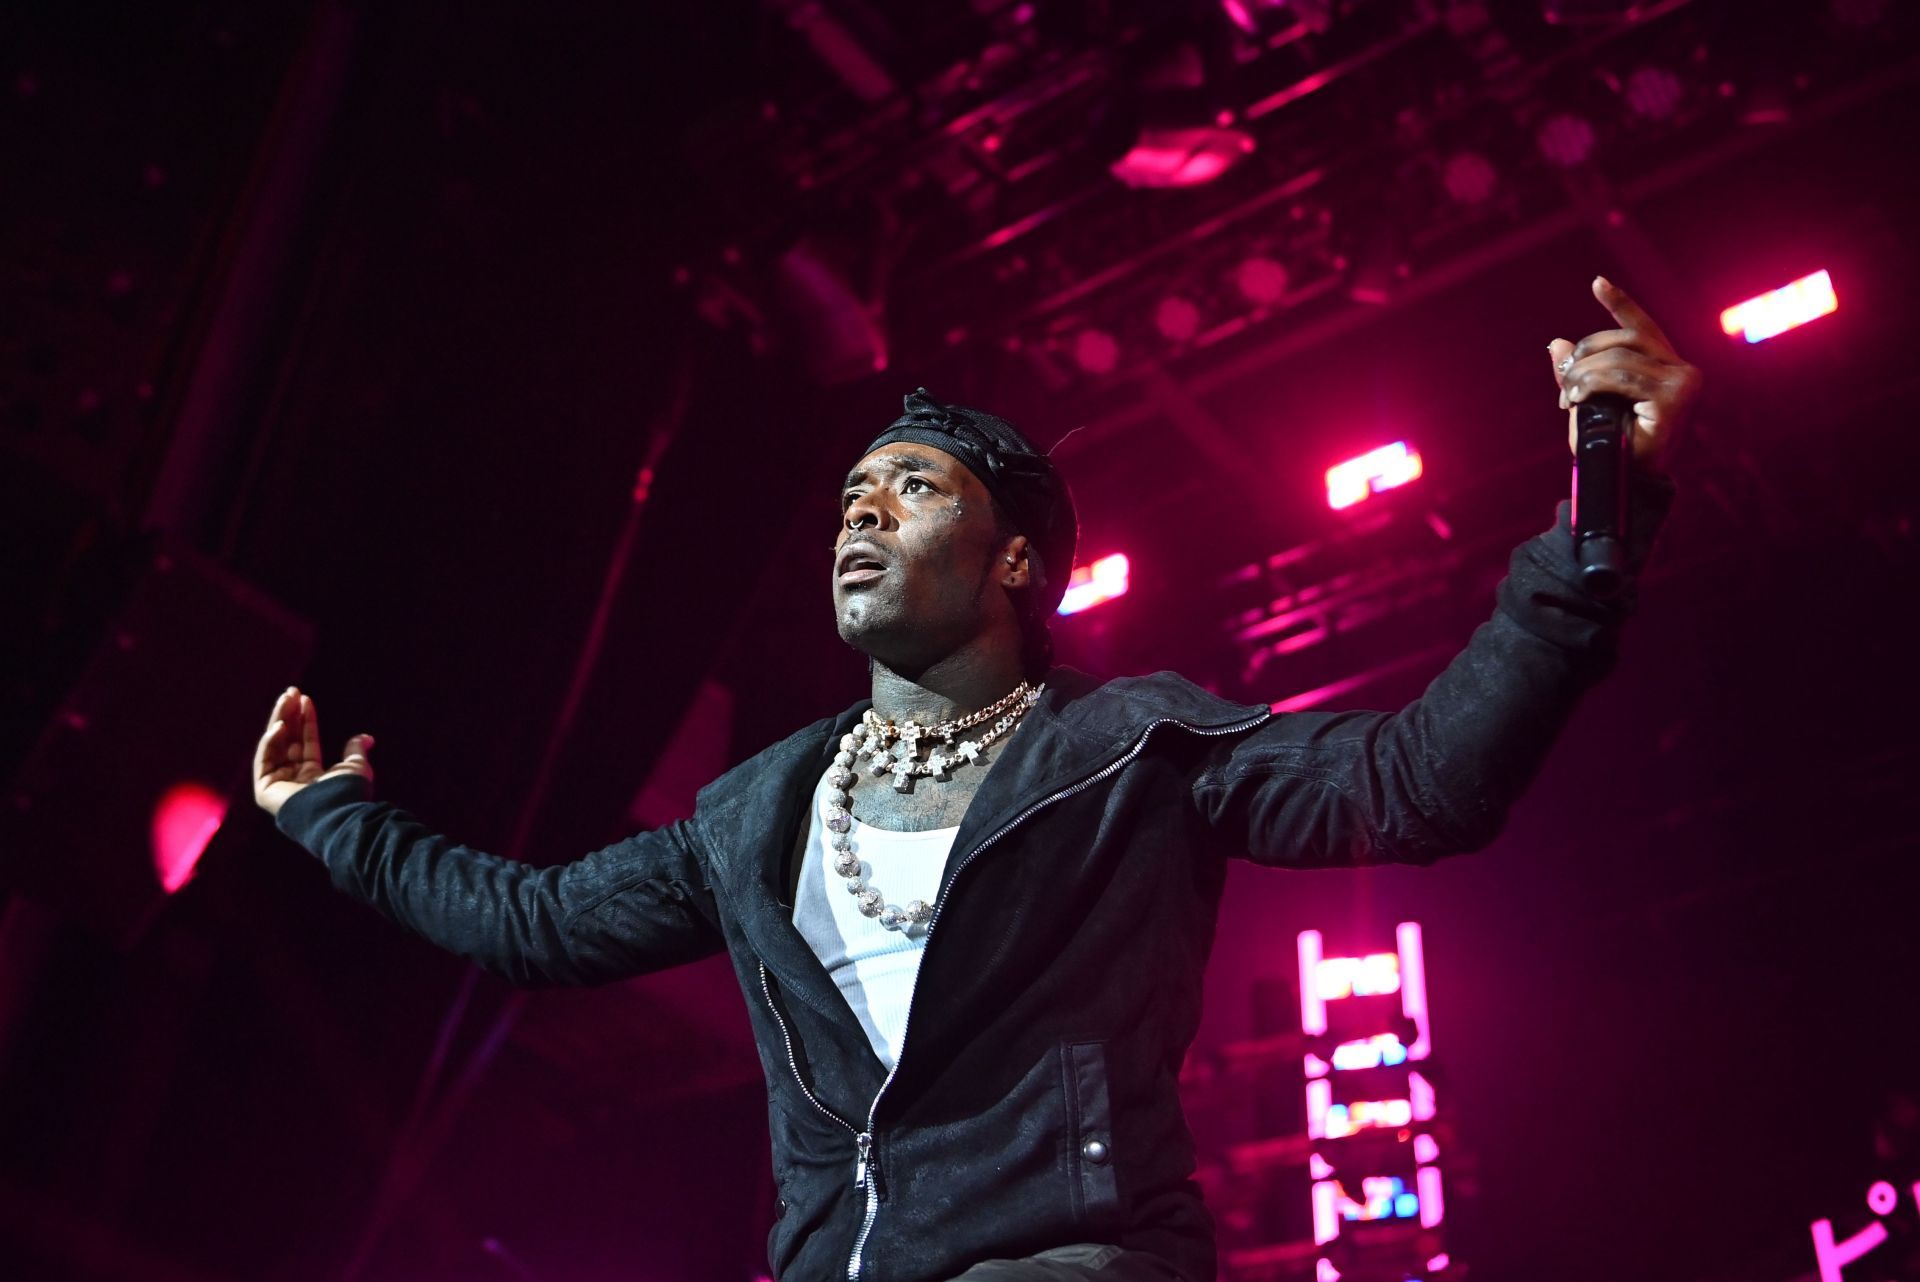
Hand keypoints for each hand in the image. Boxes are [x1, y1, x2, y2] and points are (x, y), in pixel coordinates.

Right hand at [253, 686, 373, 816]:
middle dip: (289, 715)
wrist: (338, 813)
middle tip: (291, 691)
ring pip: (275, 745)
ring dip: (280, 720)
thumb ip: (355, 750)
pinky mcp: (265, 790)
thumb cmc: (349, 793)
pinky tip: (280, 725)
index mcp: (314, 777)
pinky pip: (265, 759)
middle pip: (288, 741)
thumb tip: (366, 737)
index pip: (306, 742)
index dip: (307, 720)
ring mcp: (279, 784)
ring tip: (286, 698)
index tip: (306, 698)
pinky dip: (270, 741)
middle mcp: (294, 780)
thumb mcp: (355, 766)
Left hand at [1549, 276, 1701, 473]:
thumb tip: (1556, 343)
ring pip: (1619, 358)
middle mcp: (1683, 371)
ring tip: (1567, 398)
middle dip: (1585, 356)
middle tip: (1564, 385)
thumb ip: (1577, 373)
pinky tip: (1578, 399)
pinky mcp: (1674, 400)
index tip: (1597, 283)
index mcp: (1666, 367)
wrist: (1621, 484)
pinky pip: (1621, 378)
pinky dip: (1592, 385)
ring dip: (1583, 375)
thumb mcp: (1587, 403)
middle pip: (1624, 340)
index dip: (1620, 305)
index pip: (1642, 328)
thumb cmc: (1609, 447)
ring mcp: (1683, 384)